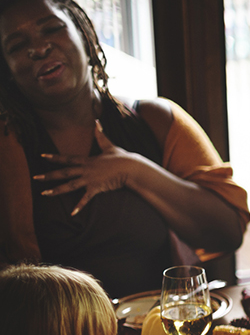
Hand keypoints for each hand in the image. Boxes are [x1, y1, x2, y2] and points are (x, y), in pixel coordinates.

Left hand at [34, 121, 150, 215]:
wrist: (131, 167)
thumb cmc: (122, 157)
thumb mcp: (109, 145)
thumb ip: (100, 135)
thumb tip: (97, 121)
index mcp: (87, 160)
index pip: (67, 158)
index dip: (54, 157)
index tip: (41, 156)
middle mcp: (85, 169)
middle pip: (63, 172)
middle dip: (48, 175)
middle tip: (35, 178)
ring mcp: (90, 179)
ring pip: (70, 185)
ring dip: (56, 190)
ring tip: (44, 193)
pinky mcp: (97, 188)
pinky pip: (86, 198)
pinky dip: (79, 206)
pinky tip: (72, 213)